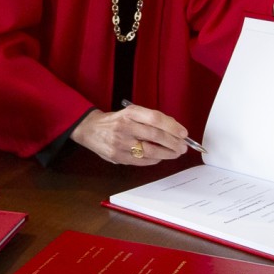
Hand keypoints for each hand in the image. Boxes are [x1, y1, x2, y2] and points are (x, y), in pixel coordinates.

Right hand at [73, 103, 190, 165]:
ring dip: (166, 153)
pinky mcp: (117, 156)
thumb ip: (149, 119)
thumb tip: (174, 129)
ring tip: (175, 153)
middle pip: (155, 135)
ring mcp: (120, 143)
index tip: (184, 133)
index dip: (172, 126)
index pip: (155, 118)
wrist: (90, 129)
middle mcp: (124, 126)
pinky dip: (154, 160)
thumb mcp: (130, 113)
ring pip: (149, 151)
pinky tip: (160, 157)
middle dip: (173, 142)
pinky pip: (141, 161)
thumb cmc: (115, 121)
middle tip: (183, 147)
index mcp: (129, 113)